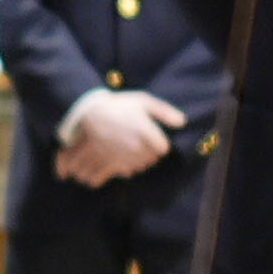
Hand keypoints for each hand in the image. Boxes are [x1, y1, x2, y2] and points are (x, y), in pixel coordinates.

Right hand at [58, 91, 186, 186]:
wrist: (89, 111)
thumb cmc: (119, 105)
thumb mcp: (143, 101)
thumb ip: (164, 112)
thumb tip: (182, 122)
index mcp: (145, 132)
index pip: (163, 149)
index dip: (160, 144)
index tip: (153, 137)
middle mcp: (135, 147)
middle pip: (152, 160)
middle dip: (149, 153)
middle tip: (140, 142)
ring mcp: (121, 156)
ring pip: (139, 168)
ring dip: (138, 161)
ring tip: (131, 150)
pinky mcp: (108, 162)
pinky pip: (125, 172)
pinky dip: (125, 170)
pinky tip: (123, 163)